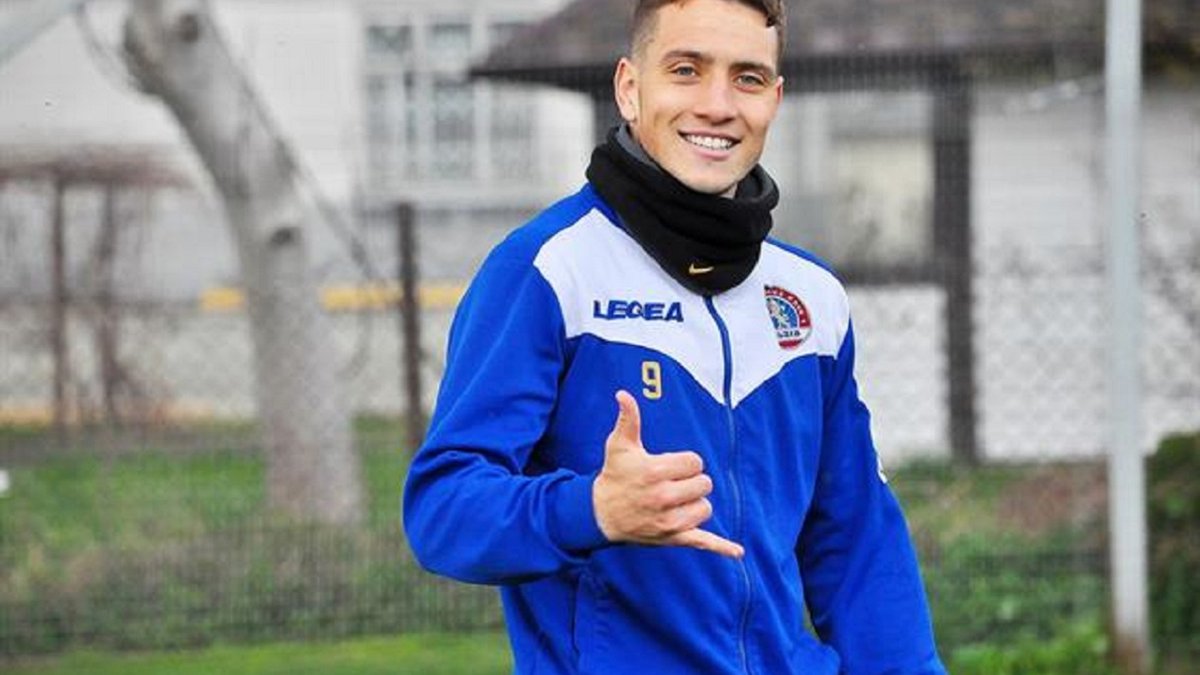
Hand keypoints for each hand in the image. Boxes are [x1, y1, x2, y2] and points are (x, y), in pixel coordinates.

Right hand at [592, 390, 743, 558]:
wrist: (600, 513)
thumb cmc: (614, 476)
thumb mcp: (619, 445)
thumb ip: (628, 419)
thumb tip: (623, 394)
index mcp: (655, 472)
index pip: (695, 462)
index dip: (685, 462)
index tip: (668, 466)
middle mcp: (664, 497)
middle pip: (704, 484)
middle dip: (691, 482)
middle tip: (670, 483)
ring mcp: (670, 521)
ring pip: (705, 507)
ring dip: (696, 503)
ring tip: (676, 501)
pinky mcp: (673, 538)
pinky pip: (703, 542)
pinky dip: (721, 547)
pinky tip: (737, 552)